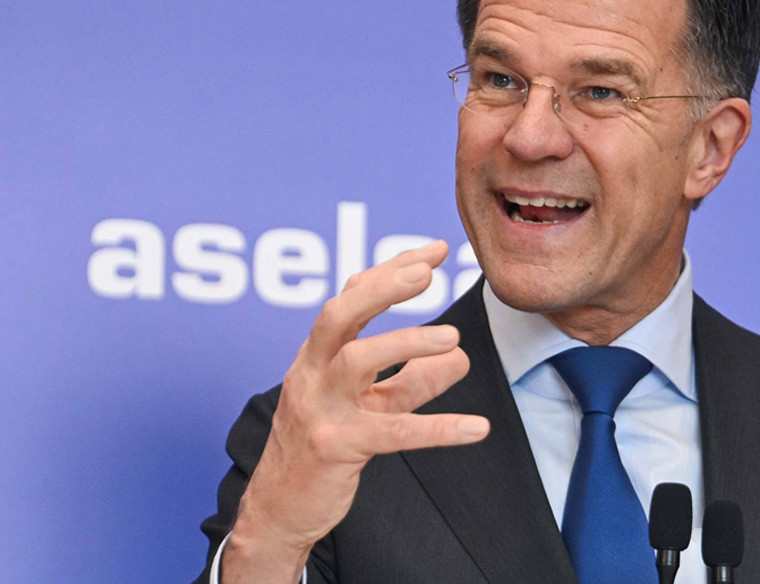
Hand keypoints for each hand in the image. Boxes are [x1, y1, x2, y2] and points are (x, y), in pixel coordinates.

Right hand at [222, 242, 490, 583]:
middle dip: (382, 287)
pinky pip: (391, 433)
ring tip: (454, 339)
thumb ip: (411, 380)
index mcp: (317, 356)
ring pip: (357, 361)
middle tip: (427, 272)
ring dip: (407, 343)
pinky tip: (476, 427)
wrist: (279, 512)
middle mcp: (312, 374)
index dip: (390, 271)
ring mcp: (319, 410)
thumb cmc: (325, 448)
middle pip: (339, 314)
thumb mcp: (372, 406)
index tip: (434, 251)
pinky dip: (437, 428)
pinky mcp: (334, 448)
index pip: (349, 298)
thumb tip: (459, 356)